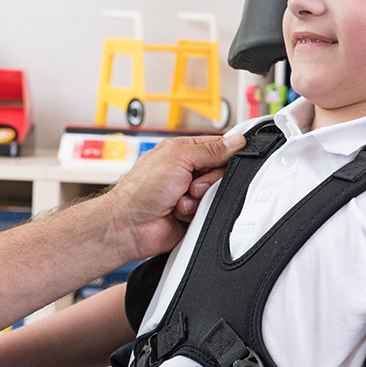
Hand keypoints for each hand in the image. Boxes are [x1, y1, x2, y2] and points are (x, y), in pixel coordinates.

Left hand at [106, 133, 244, 258]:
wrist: (130, 225)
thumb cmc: (141, 189)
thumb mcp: (178, 157)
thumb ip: (210, 149)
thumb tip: (235, 141)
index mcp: (183, 152)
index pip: (217, 147)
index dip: (225, 153)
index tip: (224, 161)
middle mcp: (186, 172)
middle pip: (220, 172)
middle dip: (208, 180)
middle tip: (190, 184)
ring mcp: (189, 193)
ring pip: (217, 193)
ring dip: (200, 198)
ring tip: (180, 200)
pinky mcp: (192, 214)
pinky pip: (210, 211)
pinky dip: (196, 213)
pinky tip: (180, 212)